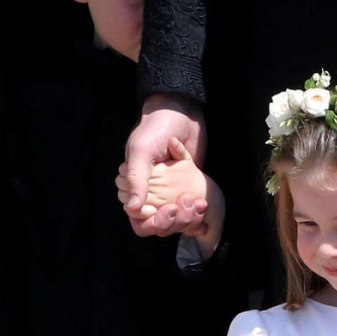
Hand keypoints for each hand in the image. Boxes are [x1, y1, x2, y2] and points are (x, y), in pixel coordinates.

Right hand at [118, 96, 208, 237]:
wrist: (183, 112)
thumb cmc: (157, 128)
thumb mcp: (142, 151)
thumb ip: (135, 179)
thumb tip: (133, 208)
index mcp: (134, 185)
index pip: (139, 218)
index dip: (153, 222)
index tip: (170, 211)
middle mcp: (150, 192)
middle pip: (159, 224)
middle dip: (175, 221)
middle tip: (189, 205)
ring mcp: (170, 192)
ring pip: (176, 220)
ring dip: (188, 219)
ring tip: (200, 205)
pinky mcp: (187, 188)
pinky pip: (189, 211)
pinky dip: (196, 216)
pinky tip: (204, 211)